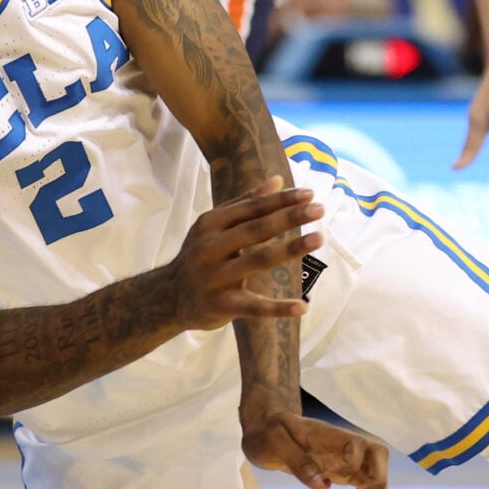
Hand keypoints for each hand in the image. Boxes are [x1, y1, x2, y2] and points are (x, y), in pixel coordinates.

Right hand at [165, 180, 321, 330]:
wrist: (168, 298)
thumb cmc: (200, 256)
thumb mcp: (214, 227)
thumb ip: (245, 204)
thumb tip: (278, 179)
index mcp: (211, 224)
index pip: (252, 208)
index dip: (281, 200)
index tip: (310, 194)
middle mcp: (210, 247)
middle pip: (256, 230)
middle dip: (289, 217)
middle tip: (319, 209)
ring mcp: (215, 277)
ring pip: (257, 260)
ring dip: (289, 249)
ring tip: (318, 238)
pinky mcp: (221, 306)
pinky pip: (254, 306)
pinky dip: (278, 308)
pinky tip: (303, 306)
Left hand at [243, 408, 388, 488]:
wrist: (264, 432)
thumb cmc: (268, 433)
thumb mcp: (274, 443)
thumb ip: (299, 462)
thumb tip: (323, 487)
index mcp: (329, 435)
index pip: (358, 445)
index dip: (353, 464)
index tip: (334, 479)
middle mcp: (343, 446)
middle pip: (379, 455)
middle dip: (377, 481)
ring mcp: (345, 459)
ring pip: (377, 474)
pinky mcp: (342, 472)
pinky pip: (366, 485)